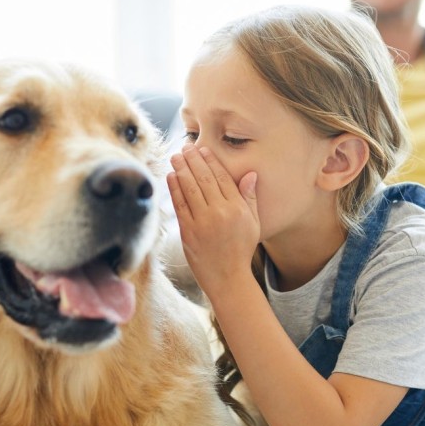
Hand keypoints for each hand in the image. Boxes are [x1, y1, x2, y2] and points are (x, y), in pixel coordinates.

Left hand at [166, 144, 260, 293]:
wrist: (228, 278)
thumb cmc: (241, 250)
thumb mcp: (253, 223)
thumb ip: (250, 197)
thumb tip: (250, 174)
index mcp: (238, 209)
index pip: (222, 178)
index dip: (211, 161)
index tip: (203, 149)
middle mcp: (220, 213)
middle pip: (204, 179)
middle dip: (193, 160)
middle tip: (185, 147)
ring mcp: (203, 222)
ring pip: (190, 189)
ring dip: (181, 170)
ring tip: (175, 157)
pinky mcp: (188, 232)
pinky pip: (180, 205)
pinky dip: (174, 189)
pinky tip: (171, 177)